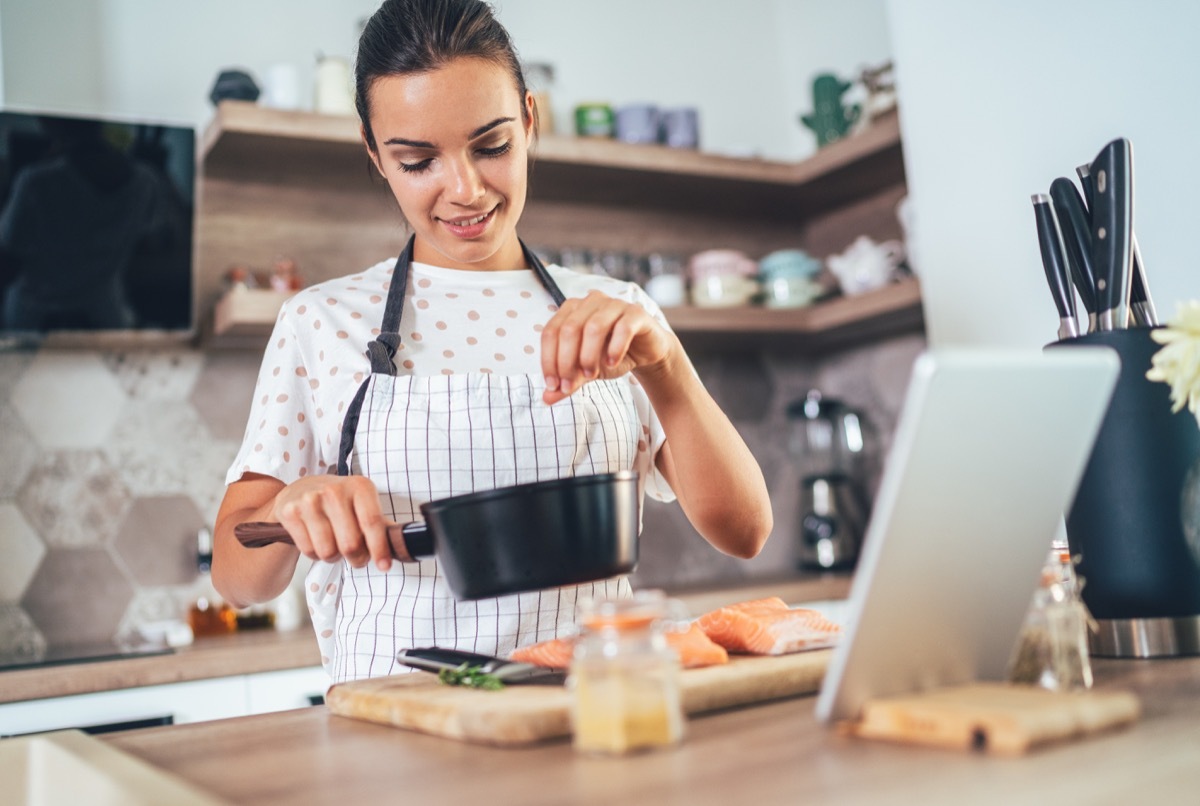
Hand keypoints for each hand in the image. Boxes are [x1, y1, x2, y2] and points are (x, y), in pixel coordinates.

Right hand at [271, 474, 398, 570]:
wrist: (301, 489)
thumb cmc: (340, 502)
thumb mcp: (363, 505)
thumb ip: (381, 526)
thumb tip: (402, 547)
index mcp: (360, 486)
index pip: (372, 523)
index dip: (379, 549)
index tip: (384, 566)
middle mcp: (335, 490)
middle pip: (350, 544)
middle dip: (356, 558)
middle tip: (356, 556)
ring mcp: (310, 500)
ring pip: (328, 551)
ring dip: (333, 557)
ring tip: (334, 544)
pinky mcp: (290, 511)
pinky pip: (308, 551)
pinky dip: (314, 553)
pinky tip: (316, 539)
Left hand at [539, 290, 674, 404]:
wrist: (644, 352)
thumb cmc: (610, 355)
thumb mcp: (586, 371)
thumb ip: (568, 380)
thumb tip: (547, 398)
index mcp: (572, 310)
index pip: (551, 332)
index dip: (548, 360)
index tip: (553, 386)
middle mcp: (590, 302)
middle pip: (569, 329)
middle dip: (566, 361)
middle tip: (570, 385)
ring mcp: (614, 304)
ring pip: (594, 327)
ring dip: (589, 356)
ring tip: (591, 375)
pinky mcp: (636, 313)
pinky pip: (623, 327)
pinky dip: (615, 348)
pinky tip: (612, 363)